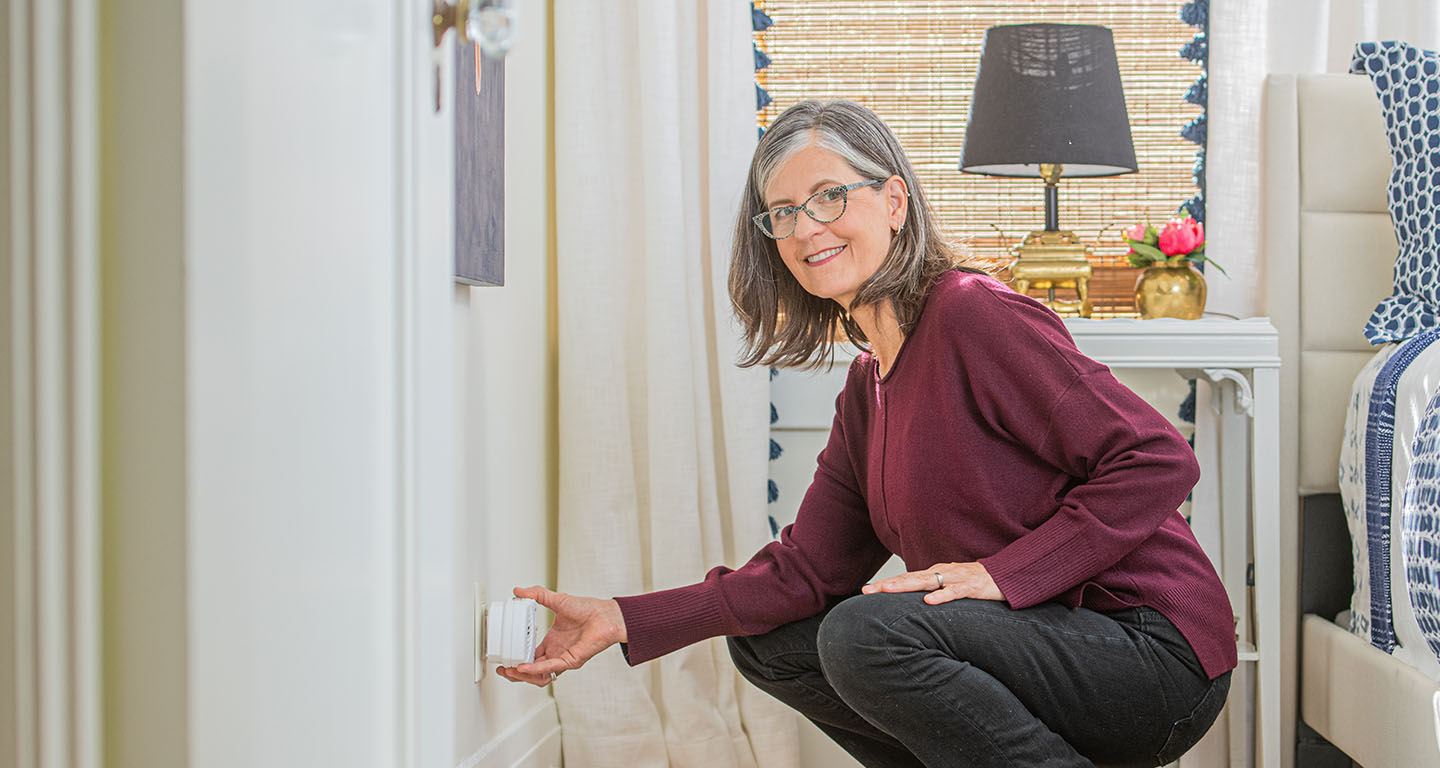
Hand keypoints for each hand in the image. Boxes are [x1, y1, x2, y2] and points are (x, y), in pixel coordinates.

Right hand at [496, 585, 627, 686]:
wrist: (606, 614)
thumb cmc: (589, 610)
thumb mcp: (557, 600)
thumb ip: (537, 595)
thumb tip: (519, 590)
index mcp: (552, 641)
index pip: (530, 656)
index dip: (516, 658)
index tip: (504, 656)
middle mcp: (556, 652)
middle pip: (531, 670)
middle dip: (515, 673)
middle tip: (502, 669)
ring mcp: (562, 658)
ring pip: (539, 675)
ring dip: (523, 675)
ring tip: (510, 671)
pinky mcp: (570, 660)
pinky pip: (550, 668)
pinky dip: (536, 668)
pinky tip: (524, 667)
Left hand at [860, 562, 1003, 604]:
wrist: (1007, 575)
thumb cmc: (976, 581)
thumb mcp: (951, 585)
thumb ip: (934, 590)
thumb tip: (915, 603)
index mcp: (936, 573)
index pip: (907, 578)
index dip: (887, 584)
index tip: (865, 591)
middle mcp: (942, 573)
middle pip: (910, 578)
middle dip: (888, 585)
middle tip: (867, 591)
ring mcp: (956, 579)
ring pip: (927, 582)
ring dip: (906, 586)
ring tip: (887, 590)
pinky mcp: (972, 587)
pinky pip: (955, 592)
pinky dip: (942, 596)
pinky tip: (929, 601)